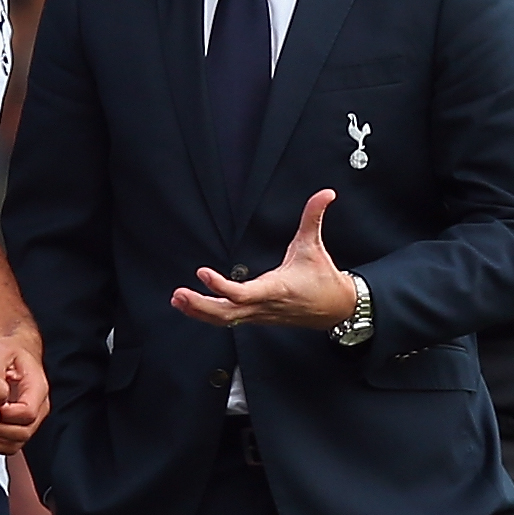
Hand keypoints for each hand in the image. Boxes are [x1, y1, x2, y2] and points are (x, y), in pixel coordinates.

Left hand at [0, 332, 48, 454]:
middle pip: (23, 432)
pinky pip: (8, 443)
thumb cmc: (11, 352)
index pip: (27, 412)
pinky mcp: (18, 425)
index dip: (6, 415)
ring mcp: (30, 419)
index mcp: (37, 388)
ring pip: (16, 443)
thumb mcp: (0, 351)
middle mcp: (38, 407)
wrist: (17, 353)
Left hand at [172, 189, 357, 328]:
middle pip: (226, 314)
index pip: (242, 293)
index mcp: (275, 289)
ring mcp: (258, 315)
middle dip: (200, 306)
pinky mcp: (256, 317)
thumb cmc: (322, 279)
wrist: (336, 309)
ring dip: (199, 312)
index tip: (202, 273)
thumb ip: (314, 217)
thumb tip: (325, 193)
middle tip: (179, 294)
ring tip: (178, 299)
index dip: (221, 286)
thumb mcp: (314, 246)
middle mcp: (263, 306)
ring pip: (225, 321)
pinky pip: (228, 320)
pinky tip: (192, 306)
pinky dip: (208, 315)